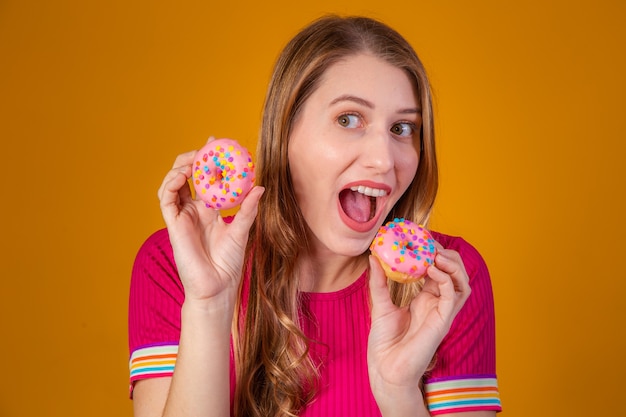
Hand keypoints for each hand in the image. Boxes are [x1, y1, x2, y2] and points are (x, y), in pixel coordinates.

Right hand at [157, 140, 263, 304]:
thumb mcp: (242, 231)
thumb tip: (260, 187)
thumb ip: (247, 209)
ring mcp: (182, 216)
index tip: (219, 144)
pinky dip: (171, 183)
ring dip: (181, 166)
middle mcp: (194, 210)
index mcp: (209, 209)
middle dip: (194, 158)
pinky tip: (183, 175)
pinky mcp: (173, 224)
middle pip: (188, 176)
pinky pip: (166, 198)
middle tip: (207, 147)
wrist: (217, 288)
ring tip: (195, 157)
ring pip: (173, 183)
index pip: (206, 178)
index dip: (209, 160)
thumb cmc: (229, 263)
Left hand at [367, 244, 470, 412]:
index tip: (421, 239)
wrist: (385, 368)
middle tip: (430, 244)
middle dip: (447, 255)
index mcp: (426, 299)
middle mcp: (438, 305)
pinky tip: (432, 269)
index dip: (434, 253)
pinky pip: (454, 296)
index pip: (438, 270)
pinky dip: (447, 279)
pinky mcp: (443, 321)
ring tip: (436, 253)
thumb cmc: (384, 342)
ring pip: (462, 283)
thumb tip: (373, 256)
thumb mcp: (379, 304)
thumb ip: (379, 281)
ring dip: (453, 265)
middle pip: (455, 274)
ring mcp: (443, 313)